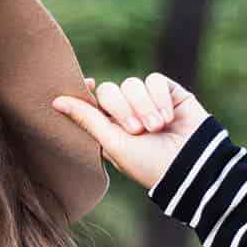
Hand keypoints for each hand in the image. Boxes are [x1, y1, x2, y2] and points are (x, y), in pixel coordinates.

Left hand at [51, 72, 208, 191]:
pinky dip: (159, 97)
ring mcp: (148, 101)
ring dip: (143, 106)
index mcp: (109, 127)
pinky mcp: (169, 93)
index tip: (90, 84)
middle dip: (122, 109)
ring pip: (133, 84)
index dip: (87, 91)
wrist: (191, 166)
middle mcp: (127, 112)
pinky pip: (155, 80)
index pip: (92, 100)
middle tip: (137, 131)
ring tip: (156, 128)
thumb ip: (87, 119)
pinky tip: (168, 117)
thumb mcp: (112, 144)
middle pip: (110, 90)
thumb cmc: (147, 163)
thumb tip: (55, 101)